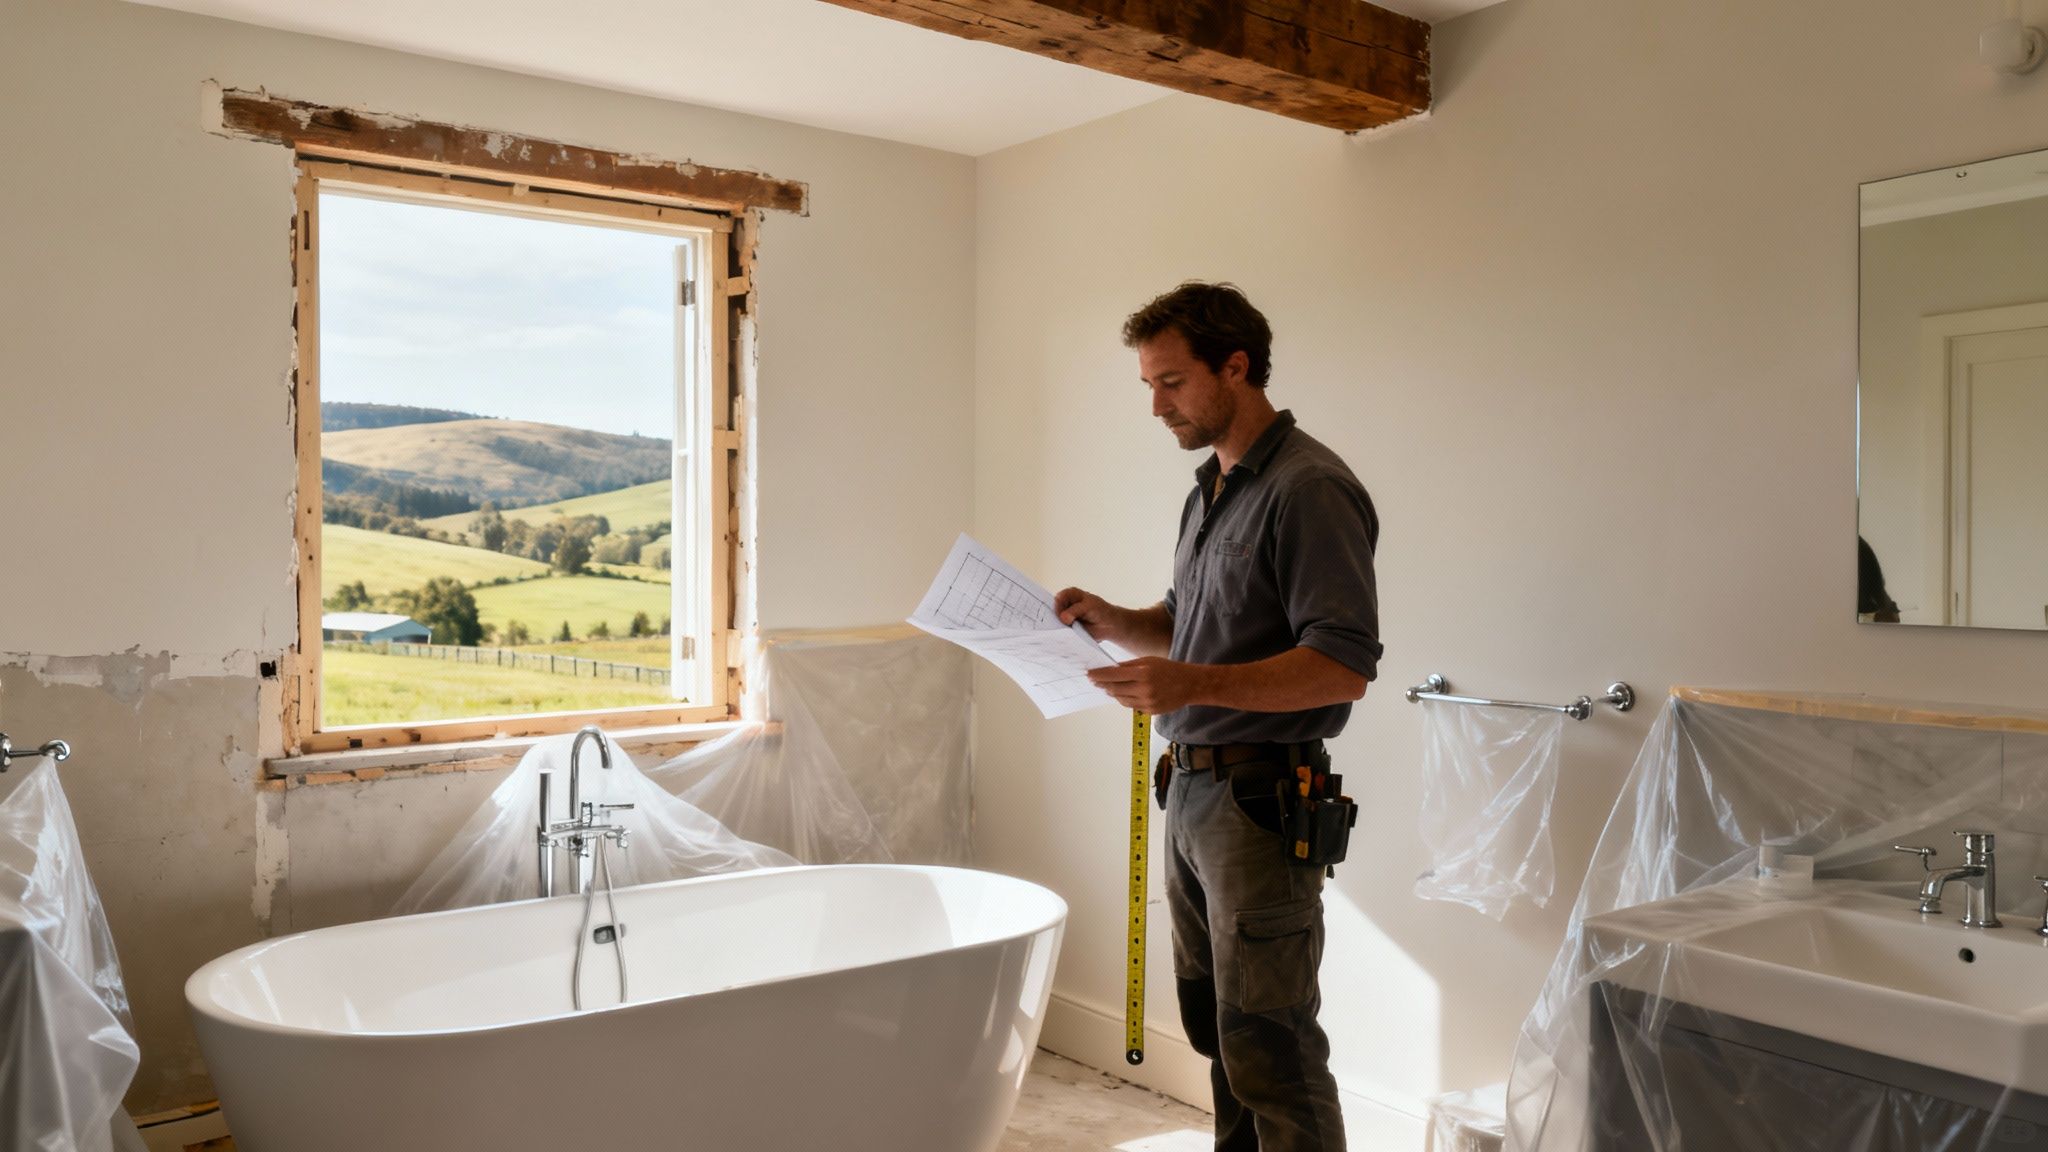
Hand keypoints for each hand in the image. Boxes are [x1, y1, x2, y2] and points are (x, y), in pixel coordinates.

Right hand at [1055, 587, 1121, 642]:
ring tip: (1066, 632)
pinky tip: (1067, 637)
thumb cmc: (1100, 610)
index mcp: (1069, 594)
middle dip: (1055, 618)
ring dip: (1058, 627)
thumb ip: (1075, 610)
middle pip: (1054, 610)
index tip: (1059, 615)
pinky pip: (1061, 631)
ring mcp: (1065, 617)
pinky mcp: (1067, 628)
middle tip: (1061, 626)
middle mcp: (1065, 605)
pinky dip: (1063, 634)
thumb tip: (1063, 617)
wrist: (1109, 625)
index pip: (1058, 598)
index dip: (1056, 606)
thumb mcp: (1089, 607)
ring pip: (1056, 622)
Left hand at [1088, 657, 1204, 713]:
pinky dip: (1124, 699)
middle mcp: (1143, 689)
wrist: (1190, 685)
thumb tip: (1110, 669)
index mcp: (1143, 673)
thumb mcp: (1148, 661)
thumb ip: (1129, 666)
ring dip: (1112, 692)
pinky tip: (1122, 694)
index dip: (1099, 675)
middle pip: (1114, 688)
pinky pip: (1131, 705)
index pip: (1113, 675)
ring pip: (1120, 699)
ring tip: (1107, 687)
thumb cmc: (1168, 669)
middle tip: (1094, 681)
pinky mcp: (1150, 711)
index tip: (1089, 674)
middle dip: (1102, 684)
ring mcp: (1147, 702)